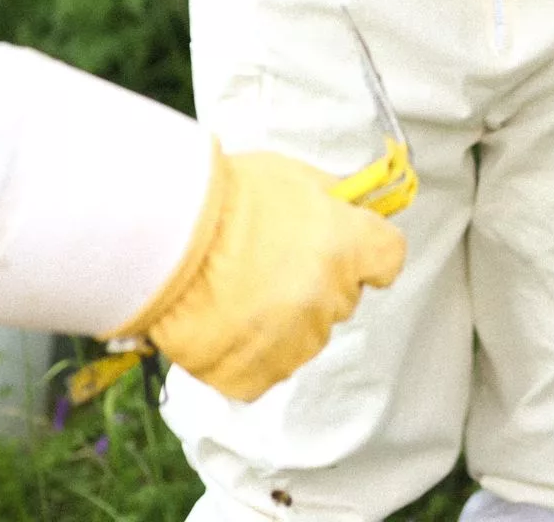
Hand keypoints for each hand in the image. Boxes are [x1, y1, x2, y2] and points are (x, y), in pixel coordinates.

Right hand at [118, 148, 406, 400]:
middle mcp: (330, 299)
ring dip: (284, 319)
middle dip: (318, 281)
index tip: (348, 246)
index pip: (388, 258)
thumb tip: (347, 208)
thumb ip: (329, 200)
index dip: (367, 251)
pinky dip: (249, 353)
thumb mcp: (292, 176)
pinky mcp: (256, 377)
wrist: (165, 241)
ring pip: (305, 335)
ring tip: (237, 291)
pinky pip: (266, 368)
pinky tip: (223, 323)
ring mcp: (295, 344)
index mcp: (347, 247)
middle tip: (271, 261)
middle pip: (342, 297)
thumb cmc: (225, 198)